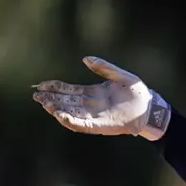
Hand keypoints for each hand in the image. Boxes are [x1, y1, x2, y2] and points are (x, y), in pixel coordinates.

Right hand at [33, 56, 170, 139]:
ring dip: (57, 109)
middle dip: (51, 98)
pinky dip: (70, 121)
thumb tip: (85, 59)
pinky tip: (60, 115)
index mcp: (94, 92)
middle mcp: (91, 105)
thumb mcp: (120, 75)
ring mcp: (95, 116)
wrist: (150, 108)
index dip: (55, 87)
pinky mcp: (100, 126)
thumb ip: (103, 67)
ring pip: (71, 113)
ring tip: (44, 104)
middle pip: (66, 102)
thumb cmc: (137, 92)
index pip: (70, 90)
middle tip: (35, 95)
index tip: (41, 84)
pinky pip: (82, 124)